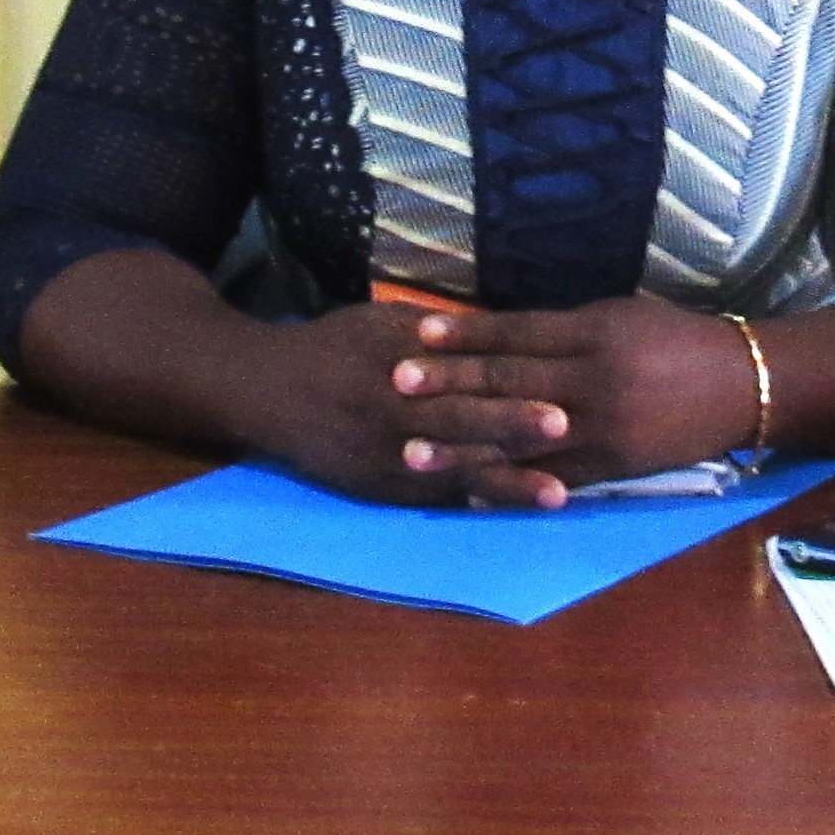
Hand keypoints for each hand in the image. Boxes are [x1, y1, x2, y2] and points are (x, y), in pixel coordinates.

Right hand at [216, 302, 571, 508]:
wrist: (267, 390)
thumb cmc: (336, 346)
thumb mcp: (385, 321)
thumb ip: (444, 333)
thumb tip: (510, 333)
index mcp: (402, 360)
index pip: (466, 376)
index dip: (513, 389)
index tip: (561, 398)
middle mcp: (397, 409)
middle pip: (465, 420)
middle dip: (515, 427)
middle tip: (567, 430)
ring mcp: (388, 454)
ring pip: (457, 469)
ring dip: (508, 482)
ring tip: (555, 494)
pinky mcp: (379, 486)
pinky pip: (433, 496)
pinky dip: (473, 503)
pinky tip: (511, 513)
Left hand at [389, 295, 762, 508]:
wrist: (743, 387)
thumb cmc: (676, 340)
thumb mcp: (620, 317)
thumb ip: (562, 329)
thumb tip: (497, 334)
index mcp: (595, 334)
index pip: (516, 333)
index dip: (464, 334)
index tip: (415, 332)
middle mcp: (593, 382)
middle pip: (508, 382)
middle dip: (448, 386)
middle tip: (394, 384)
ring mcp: (601, 430)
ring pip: (519, 439)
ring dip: (462, 447)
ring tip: (411, 451)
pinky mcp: (611, 469)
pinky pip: (550, 479)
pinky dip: (507, 487)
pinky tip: (466, 492)